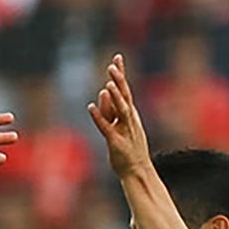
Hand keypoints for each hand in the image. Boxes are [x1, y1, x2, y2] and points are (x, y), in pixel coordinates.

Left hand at [87, 54, 153, 178]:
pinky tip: (90, 108)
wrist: (137, 171)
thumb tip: (102, 91)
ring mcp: (124, 131)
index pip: (125, 90)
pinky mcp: (116, 142)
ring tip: (108, 84)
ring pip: (121, 110)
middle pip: (125, 96)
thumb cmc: (128, 149)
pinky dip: (99, 117)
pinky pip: (107, 128)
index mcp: (130, 114)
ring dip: (115, 97)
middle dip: (119, 81)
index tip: (117, 57)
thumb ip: (109, 109)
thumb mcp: (118, 125)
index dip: (121, 74)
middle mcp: (129, 120)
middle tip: (113, 65)